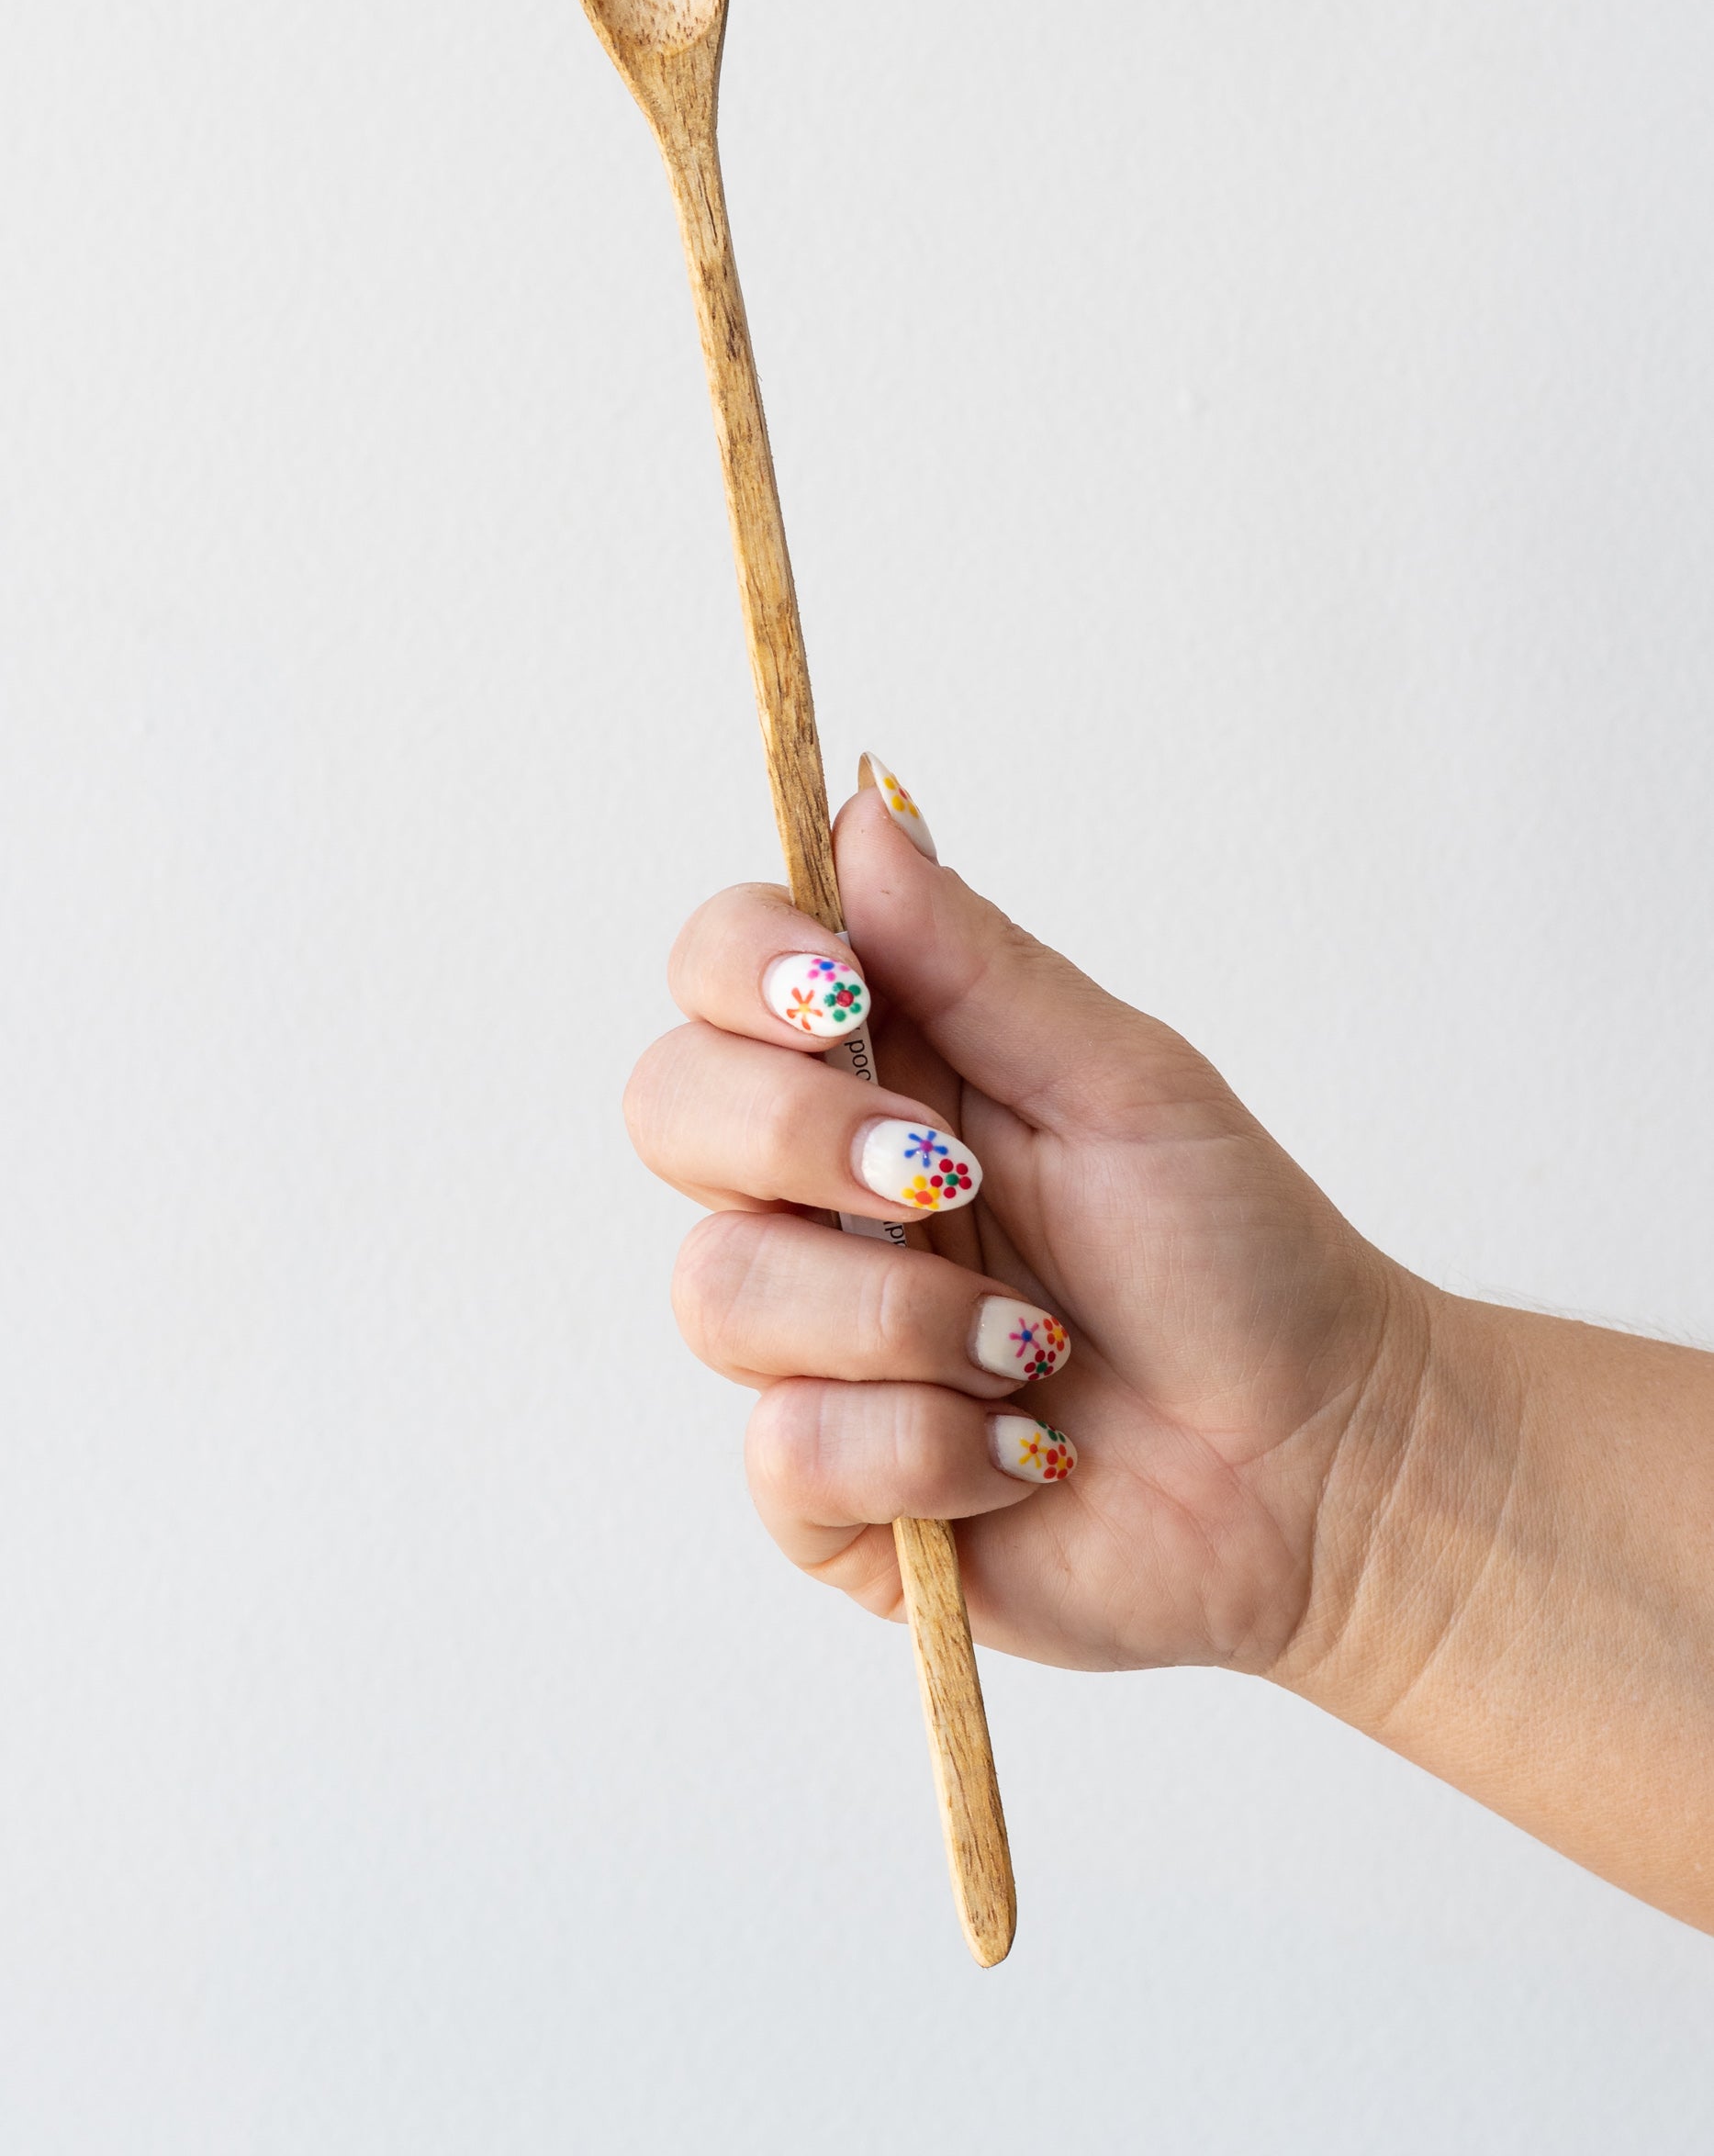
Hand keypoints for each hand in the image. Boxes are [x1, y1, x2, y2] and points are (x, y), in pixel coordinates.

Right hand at [623, 774, 1411, 1674]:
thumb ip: (974, 958)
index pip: (718, 971)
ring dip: (903, 1318)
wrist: (1317, 1463)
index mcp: (882, 1070)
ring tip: (1035, 1348)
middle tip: (945, 1175)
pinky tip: (1023, 1449)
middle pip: (669, 1108)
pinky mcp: (825, 1485)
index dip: (741, 967)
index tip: (837, 994)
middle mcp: (817, 1195)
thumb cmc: (1236, 1255)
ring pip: (719, 1290)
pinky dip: (927, 1445)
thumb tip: (861, 802)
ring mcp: (811, 1341)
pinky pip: (786, 1450)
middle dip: (802, 1137)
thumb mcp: (1120, 1079)